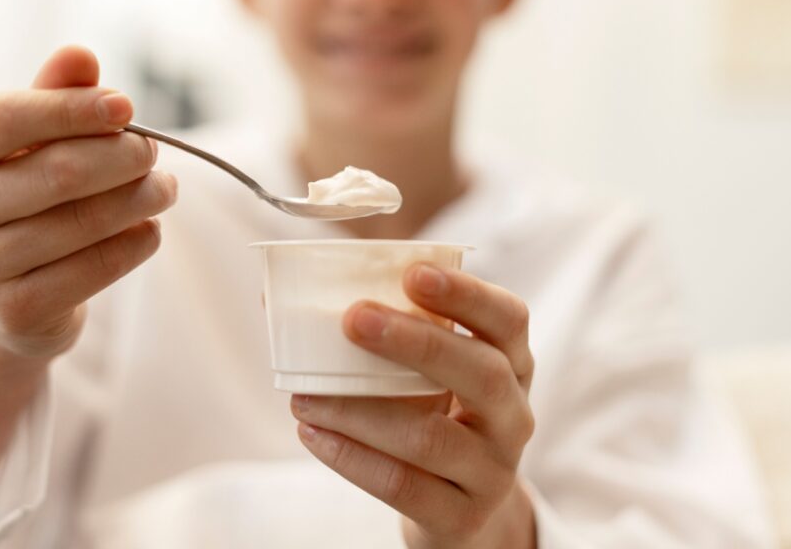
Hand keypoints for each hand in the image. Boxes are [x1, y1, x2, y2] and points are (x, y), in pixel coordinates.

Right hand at [0, 45, 177, 368]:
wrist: (6, 296)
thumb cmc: (23, 197)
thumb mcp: (30, 142)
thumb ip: (55, 97)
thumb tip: (80, 55)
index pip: (0, 118)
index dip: (69, 108)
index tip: (126, 105)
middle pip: (55, 171)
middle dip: (121, 156)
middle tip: (153, 151)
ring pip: (84, 221)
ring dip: (141, 198)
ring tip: (163, 187)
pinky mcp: (16, 312)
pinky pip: (97, 268)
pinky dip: (136, 242)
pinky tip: (149, 228)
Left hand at [290, 263, 536, 548]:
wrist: (460, 510)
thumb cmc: (433, 418)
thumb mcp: (430, 376)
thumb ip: (382, 335)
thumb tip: (276, 299)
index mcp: (512, 365)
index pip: (508, 320)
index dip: (467, 293)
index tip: (413, 273)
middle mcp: (514, 416)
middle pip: (483, 374)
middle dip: (416, 343)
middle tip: (353, 319)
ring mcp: (494, 471)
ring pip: (431, 438)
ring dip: (360, 411)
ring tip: (305, 394)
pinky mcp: (462, 518)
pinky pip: (404, 487)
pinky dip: (352, 458)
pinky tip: (313, 433)